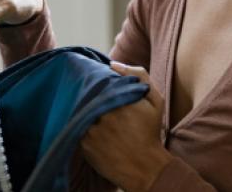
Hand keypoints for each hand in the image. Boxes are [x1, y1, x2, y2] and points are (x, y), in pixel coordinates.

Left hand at [80, 62, 172, 191]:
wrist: (146, 167)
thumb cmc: (150, 132)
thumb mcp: (154, 101)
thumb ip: (139, 76)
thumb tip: (112, 64)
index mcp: (118, 99)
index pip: (97, 82)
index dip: (95, 82)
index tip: (99, 87)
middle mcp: (103, 114)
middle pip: (87, 96)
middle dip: (89, 97)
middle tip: (96, 102)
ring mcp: (91, 130)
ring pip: (80, 112)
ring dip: (83, 111)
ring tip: (93, 115)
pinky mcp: (84, 145)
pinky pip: (77, 128)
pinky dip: (81, 126)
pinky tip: (92, 130)